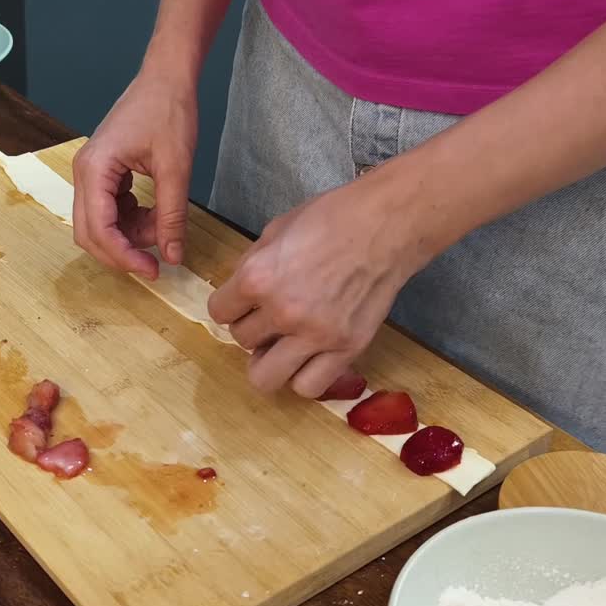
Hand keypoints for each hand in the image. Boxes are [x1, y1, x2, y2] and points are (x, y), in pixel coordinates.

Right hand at [71, 68, 197, 279]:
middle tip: (155, 263)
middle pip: (89, 233)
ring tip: (161, 227)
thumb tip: (173, 256)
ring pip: (99, 224)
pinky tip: (154, 214)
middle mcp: (84, 173)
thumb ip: (172, 215)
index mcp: (94, 169)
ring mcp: (91, 173)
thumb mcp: (176, 168)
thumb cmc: (169, 111)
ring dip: (128, 235)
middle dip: (121, 251)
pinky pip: (109, 210)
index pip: (98, 230)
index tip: (153, 270)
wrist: (166, 78)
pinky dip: (130, 220)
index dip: (124, 256)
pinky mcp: (102, 173)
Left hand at [207, 173, 430, 397]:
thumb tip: (240, 293)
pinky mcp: (346, 349)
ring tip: (284, 346)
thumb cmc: (331, 218)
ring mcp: (315, 335)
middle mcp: (281, 312)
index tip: (244, 302)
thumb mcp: (275, 231)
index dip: (230, 305)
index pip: (219, 312)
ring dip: (270, 361)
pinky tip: (309, 358)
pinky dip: (303, 377)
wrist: (385, 225)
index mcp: (257, 278)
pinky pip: (308, 386)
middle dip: (251, 329)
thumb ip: (252, 265)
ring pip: (266, 377)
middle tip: (268, 319)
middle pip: (241, 341)